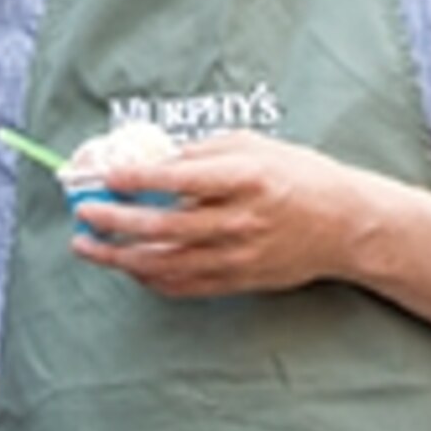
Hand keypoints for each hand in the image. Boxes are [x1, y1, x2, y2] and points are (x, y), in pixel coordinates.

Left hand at [71, 132, 389, 299]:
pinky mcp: (238, 280)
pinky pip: (184, 284)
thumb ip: (204, 152)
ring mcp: (238, 256)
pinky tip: (126, 266)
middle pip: (163, 227)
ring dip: (119, 256)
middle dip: (115, 221)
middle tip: (84, 213)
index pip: (179, 180)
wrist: (346, 225)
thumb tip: (154, 160)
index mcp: (245, 179)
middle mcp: (239, 220)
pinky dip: (149, 277)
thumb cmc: (300, 176)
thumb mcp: (255, 145)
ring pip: (165, 263)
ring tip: (87, 246)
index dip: (136, 179)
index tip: (104, 176)